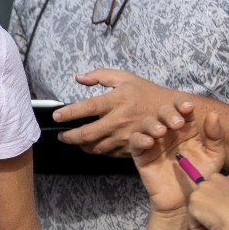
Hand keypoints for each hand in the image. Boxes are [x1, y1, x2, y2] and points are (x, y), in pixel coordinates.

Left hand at [55, 69, 187, 157]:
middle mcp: (118, 120)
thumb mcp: (124, 77)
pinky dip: (97, 150)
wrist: (171, 111)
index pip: (86, 108)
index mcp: (116, 100)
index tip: (57, 116)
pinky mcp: (130, 147)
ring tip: (74, 141)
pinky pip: (108, 153)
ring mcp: (124, 136)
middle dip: (69, 137)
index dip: (68, 113)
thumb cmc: (146, 92)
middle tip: (61, 135)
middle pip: (86, 134)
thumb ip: (100, 75)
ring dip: (81, 146)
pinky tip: (92, 145)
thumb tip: (79, 78)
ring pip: (95, 147)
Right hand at [128, 100, 227, 212]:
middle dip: (169, 113)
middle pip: (163, 111)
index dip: (182, 103)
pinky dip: (140, 138)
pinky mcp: (142, 155)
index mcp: (187, 128)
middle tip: (177, 124)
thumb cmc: (200, 178)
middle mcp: (169, 132)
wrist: (185, 201)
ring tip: (162, 132)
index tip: (188, 108)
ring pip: (147, 123)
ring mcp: (154, 142)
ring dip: (153, 123)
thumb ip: (215, 136)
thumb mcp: (214, 156)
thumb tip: (213, 114)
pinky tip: (150, 143)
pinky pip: (135, 141)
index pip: (182, 108)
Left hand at [185, 169, 228, 229]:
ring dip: (207, 228)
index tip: (228, 223)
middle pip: (206, 201)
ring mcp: (204, 187)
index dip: (221, 211)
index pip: (219, 194)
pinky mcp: (195, 199)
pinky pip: (194, 222)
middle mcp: (217, 179)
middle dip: (211, 218)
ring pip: (199, 213)